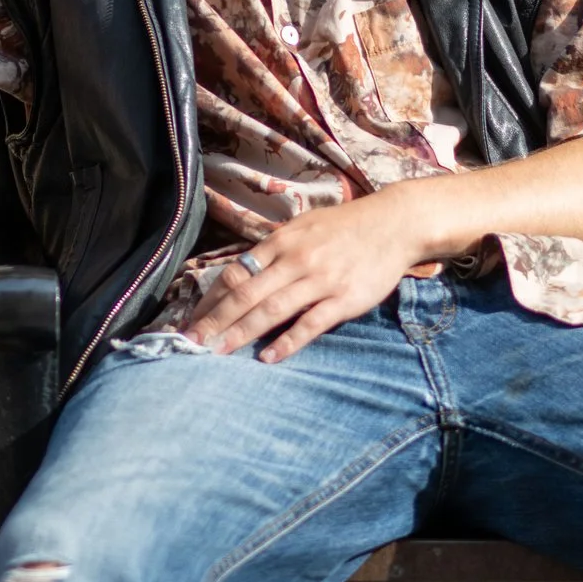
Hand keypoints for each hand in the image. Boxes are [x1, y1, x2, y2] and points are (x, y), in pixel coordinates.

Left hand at [181, 186, 445, 361]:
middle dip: (215, 320)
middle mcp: (294, 260)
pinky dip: (287, 342)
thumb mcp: (302, 228)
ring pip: (272, 310)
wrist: (393, 224)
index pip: (235, 273)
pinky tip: (268, 357)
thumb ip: (273, 250)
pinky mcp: (343, 299)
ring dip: (242, 332)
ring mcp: (319, 280)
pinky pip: (310, 324)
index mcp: (280, 242)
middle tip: (190, 342)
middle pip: (245, 294)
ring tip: (218, 352)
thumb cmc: (343, 227)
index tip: (190, 319)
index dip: (210, 299)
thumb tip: (241, 272)